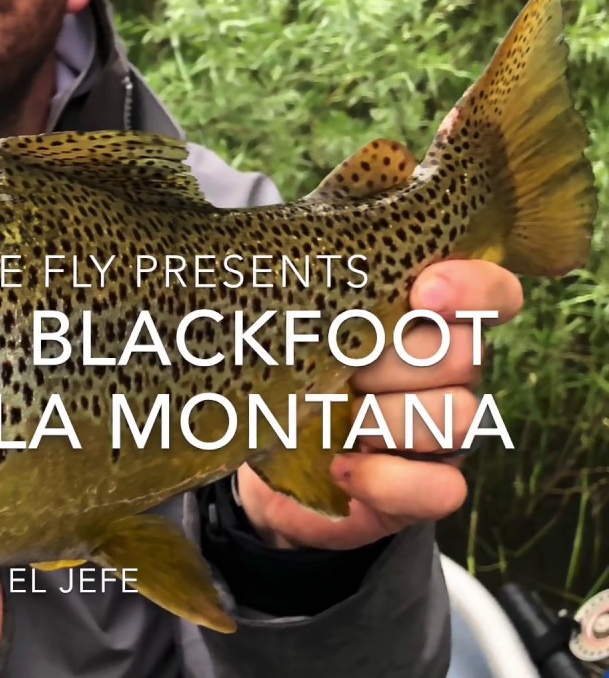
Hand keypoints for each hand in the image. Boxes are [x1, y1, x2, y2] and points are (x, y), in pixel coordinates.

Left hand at [238, 259, 523, 550]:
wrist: (257, 458)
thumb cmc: (283, 373)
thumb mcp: (293, 326)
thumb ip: (318, 294)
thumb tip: (302, 257)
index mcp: (427, 320)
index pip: (491, 292)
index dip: (472, 289)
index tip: (422, 294)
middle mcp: (448, 374)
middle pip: (466, 354)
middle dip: (392, 361)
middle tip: (337, 369)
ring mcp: (443, 436)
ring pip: (458, 417)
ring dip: (383, 418)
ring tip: (327, 417)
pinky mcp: (427, 491)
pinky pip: (443, 488)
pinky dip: (387, 479)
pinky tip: (341, 467)